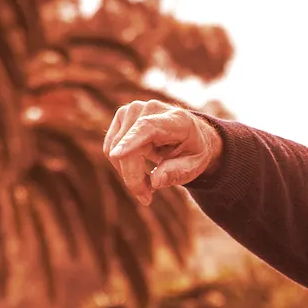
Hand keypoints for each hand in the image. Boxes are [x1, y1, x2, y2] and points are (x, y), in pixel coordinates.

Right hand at [104, 100, 222, 205]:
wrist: (192, 133)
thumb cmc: (193, 151)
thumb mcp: (195, 165)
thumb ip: (177, 172)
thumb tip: (155, 182)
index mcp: (177, 120)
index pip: (148, 128)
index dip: (131, 141)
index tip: (117, 155)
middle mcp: (152, 109)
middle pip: (129, 149)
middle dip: (134, 178)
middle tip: (146, 198)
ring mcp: (133, 110)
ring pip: (115, 151)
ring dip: (128, 173)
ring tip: (150, 181)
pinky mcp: (122, 116)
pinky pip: (111, 148)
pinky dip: (122, 164)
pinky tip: (141, 168)